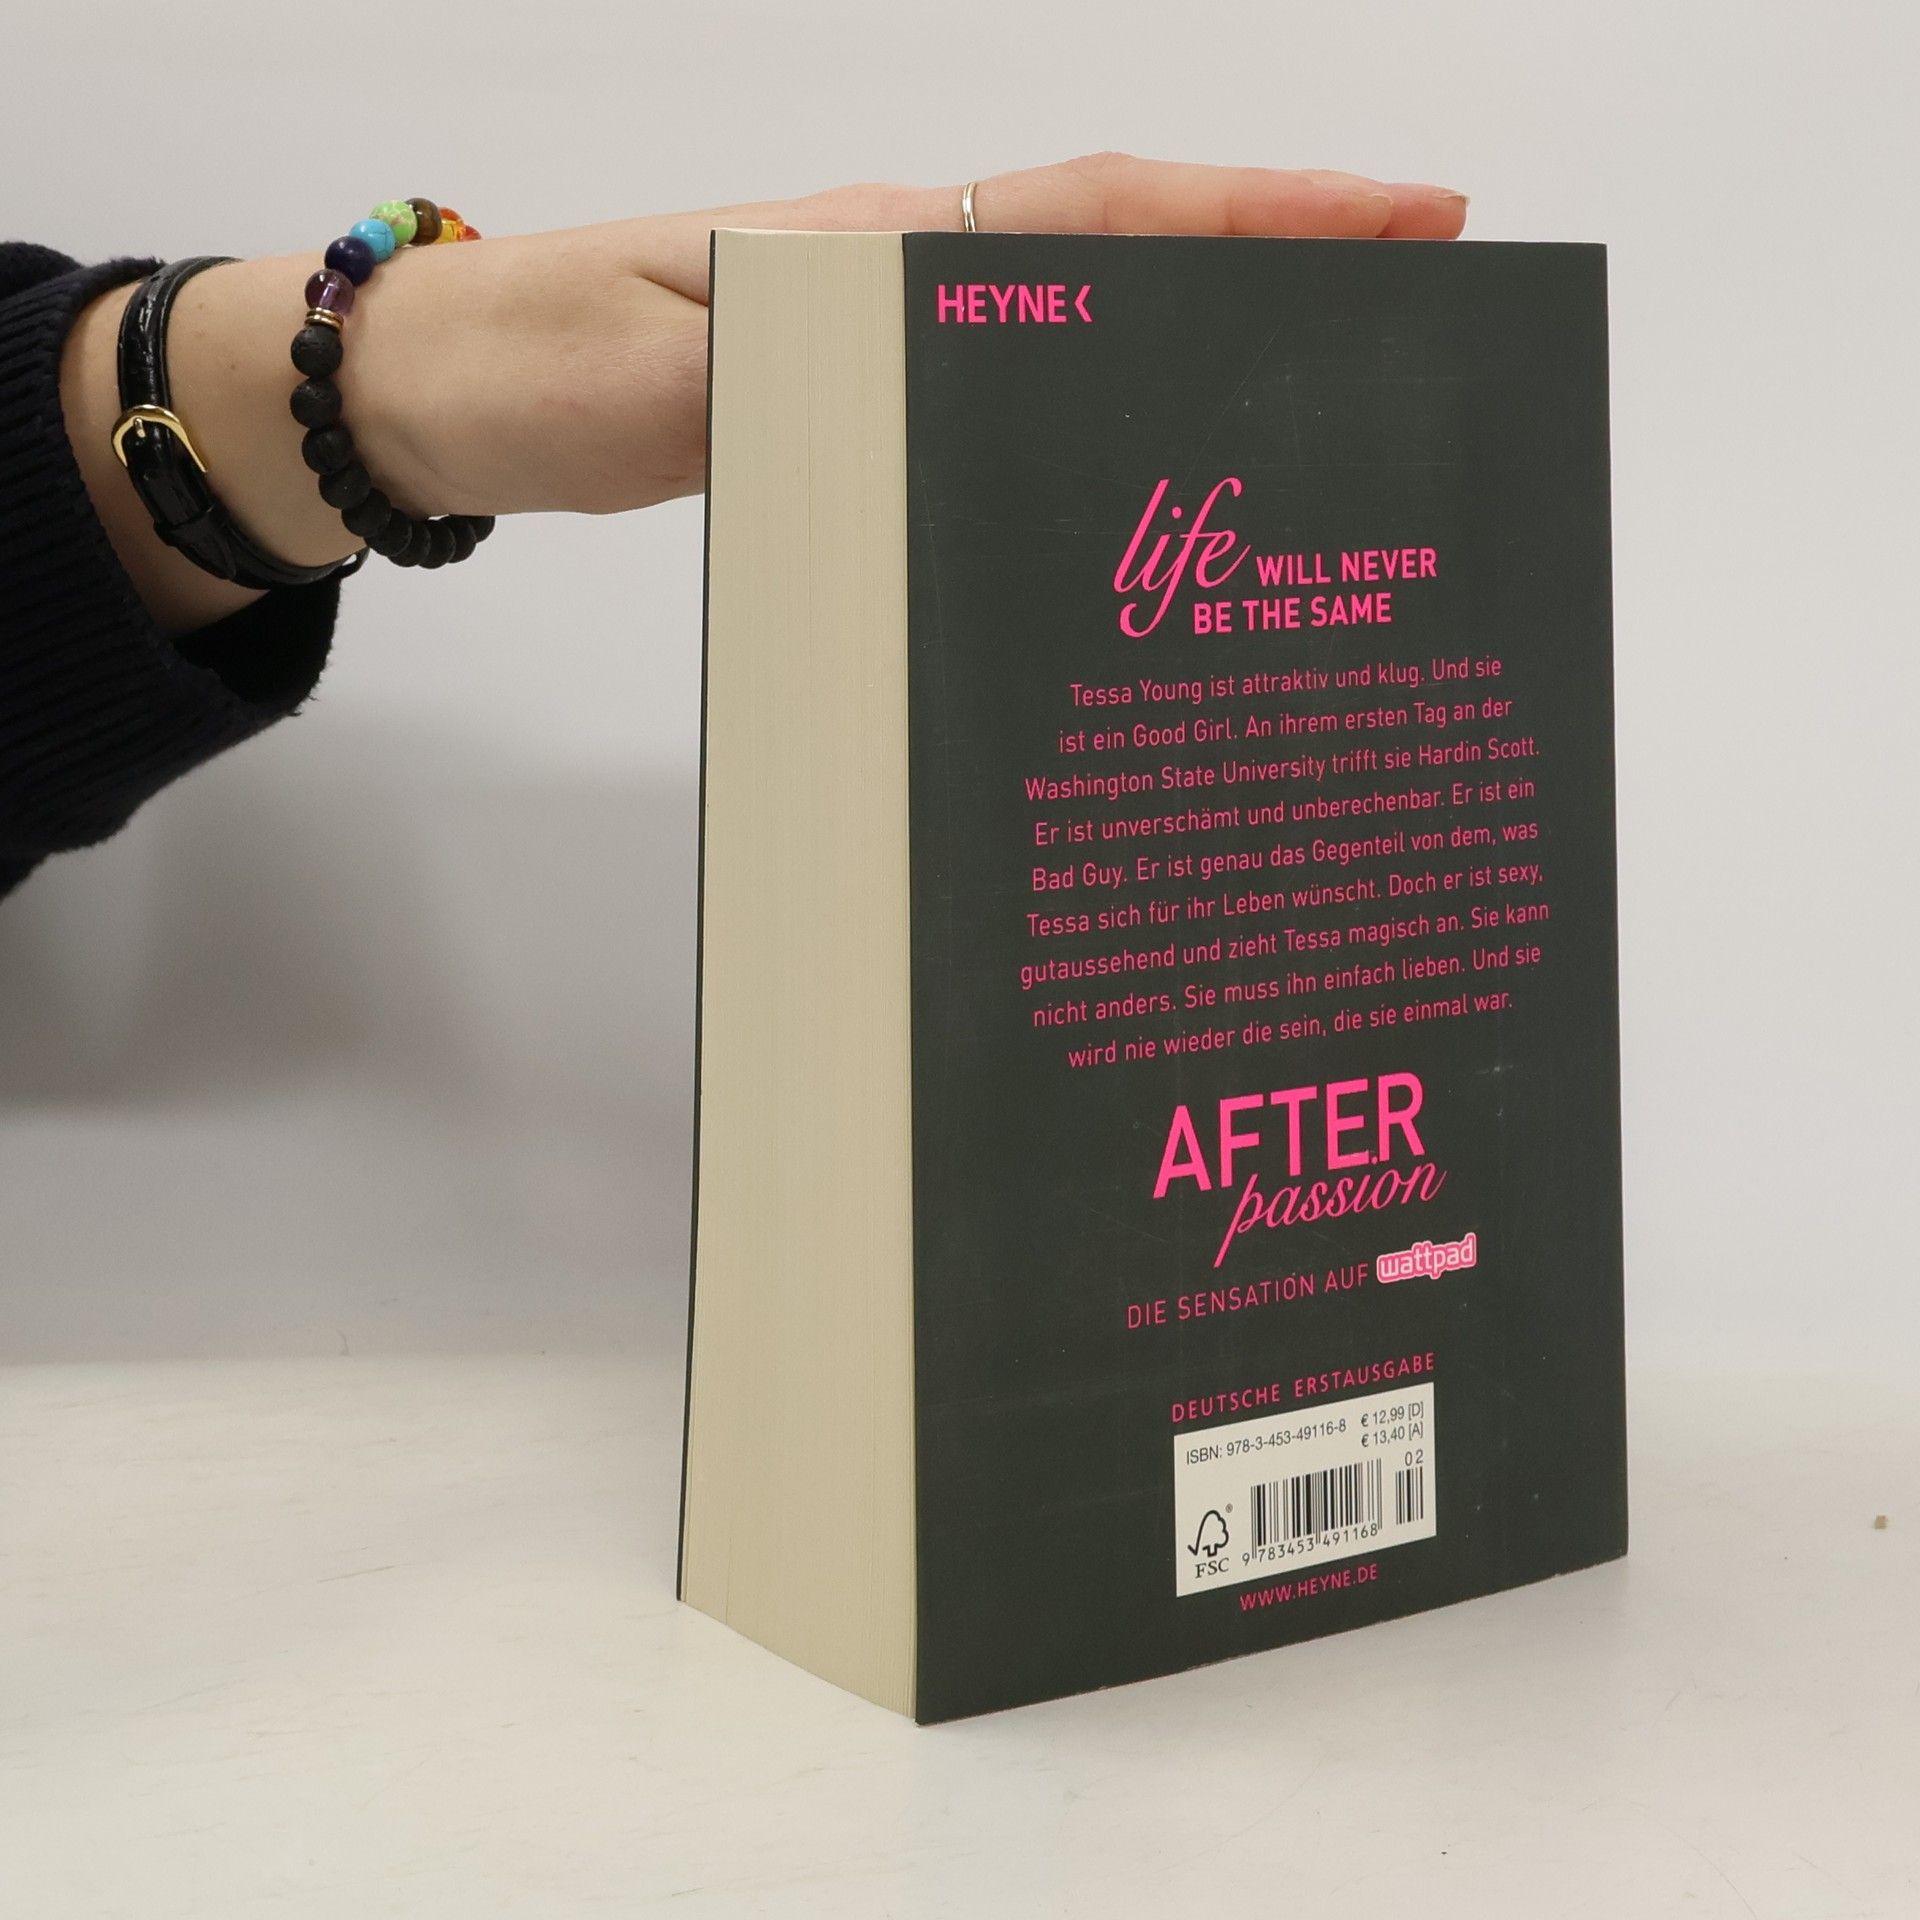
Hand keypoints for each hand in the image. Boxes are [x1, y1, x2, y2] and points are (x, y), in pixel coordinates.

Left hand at [63, 155, 1466, 632]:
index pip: (1106, 211)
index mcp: (886, 249)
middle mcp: (909, 281)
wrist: (449, 390)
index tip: (1407, 217)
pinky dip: (1096, 412)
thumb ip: (795, 373)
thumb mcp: (667, 373)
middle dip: (1278, 276)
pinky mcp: (859, 405)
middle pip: (1126, 258)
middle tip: (1417, 323)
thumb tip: (932, 375)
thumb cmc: (543, 361)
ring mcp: (889, 342)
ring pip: (1079, 328)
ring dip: (1199, 348)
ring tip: (1321, 410)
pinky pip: (1010, 397)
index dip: (1259, 214)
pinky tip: (1137, 469)